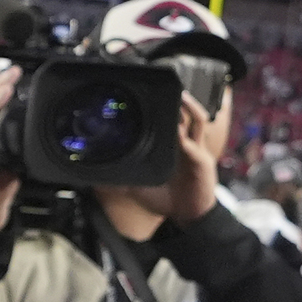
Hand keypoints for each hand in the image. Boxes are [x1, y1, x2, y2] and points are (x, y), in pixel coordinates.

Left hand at [98, 93, 221, 231]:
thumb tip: (100, 176)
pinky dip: (187, 133)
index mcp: (173, 147)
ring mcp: (195, 150)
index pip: (171, 120)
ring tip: (180, 94)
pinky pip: (194, 143)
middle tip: (169, 85)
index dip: (166, 106)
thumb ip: (124, 177)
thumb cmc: (167, 200)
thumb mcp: (139, 186)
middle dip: (180, 99)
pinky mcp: (201, 160)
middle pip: (186, 114)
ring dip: (189, 107)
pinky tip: (179, 125)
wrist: (188, 217)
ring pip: (196, 121)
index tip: (151, 93)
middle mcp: (186, 144)